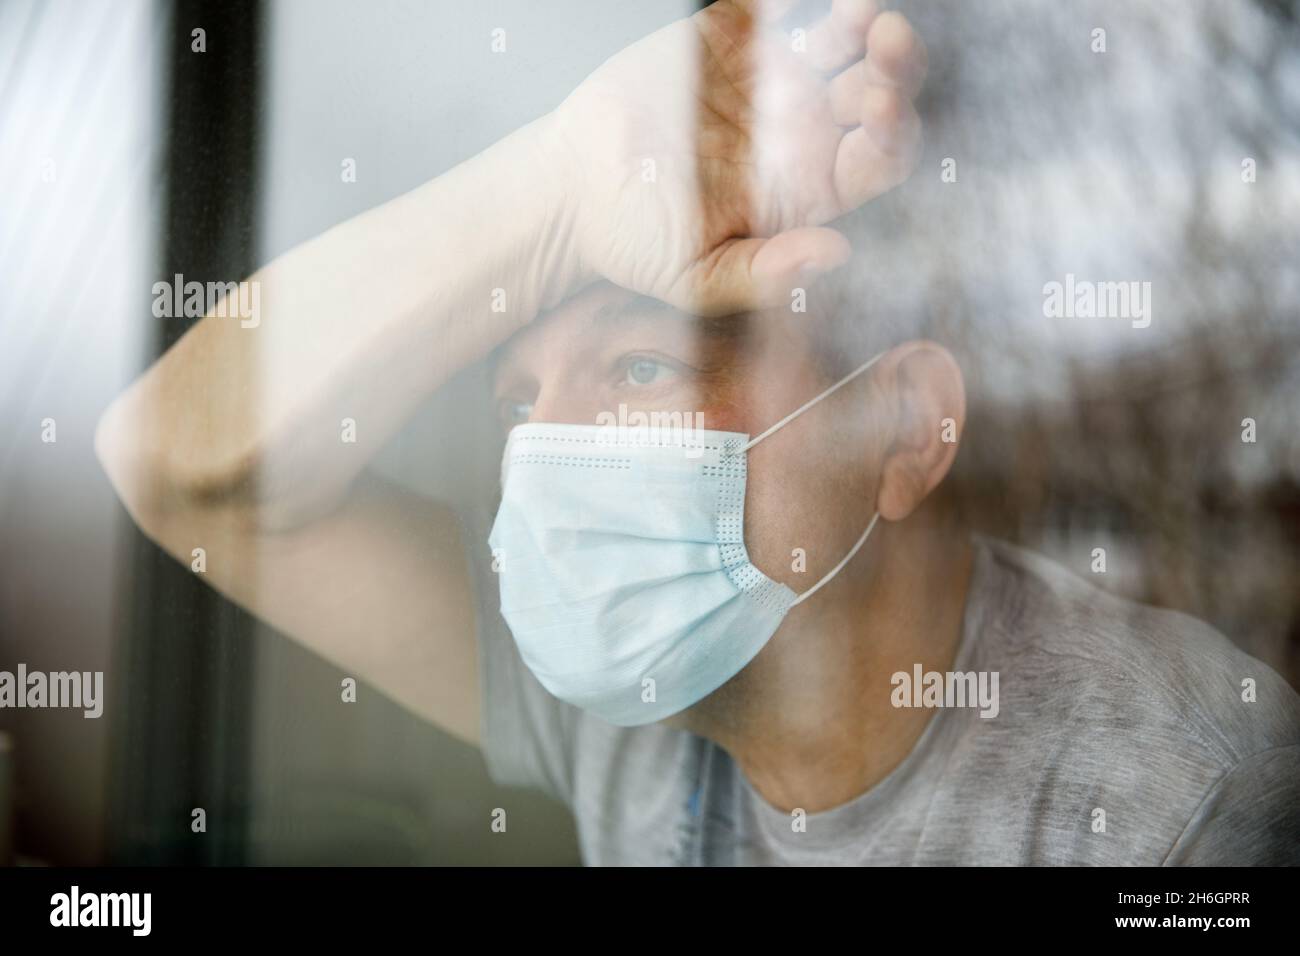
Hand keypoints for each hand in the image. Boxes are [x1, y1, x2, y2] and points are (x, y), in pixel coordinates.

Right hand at [548, 0, 926, 315]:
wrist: (572, 190)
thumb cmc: (637, 241)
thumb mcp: (697, 278)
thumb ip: (763, 274)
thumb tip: (833, 255)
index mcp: (812, 187)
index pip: (880, 155)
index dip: (893, 130)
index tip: (881, 106)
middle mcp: (807, 130)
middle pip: (878, 89)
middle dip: (897, 64)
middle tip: (888, 37)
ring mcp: (774, 79)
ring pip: (842, 39)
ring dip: (860, 18)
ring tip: (859, 8)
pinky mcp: (733, 37)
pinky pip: (776, 6)